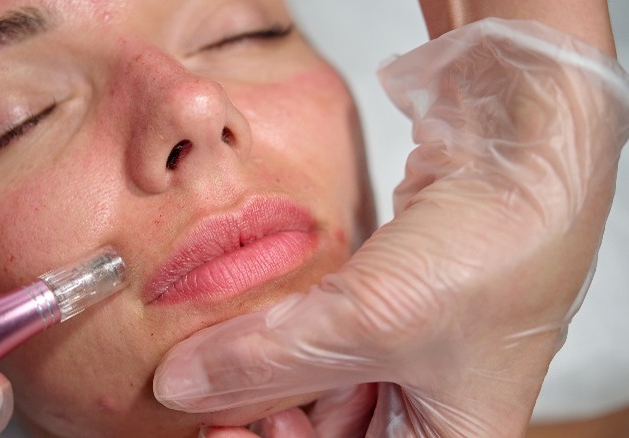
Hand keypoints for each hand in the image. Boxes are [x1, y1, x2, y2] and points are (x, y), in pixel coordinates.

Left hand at [154, 19, 628, 435]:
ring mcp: (407, 351)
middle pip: (326, 430)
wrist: (521, 145)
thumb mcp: (371, 321)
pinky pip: (323, 332)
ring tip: (224, 347)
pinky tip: (257, 319)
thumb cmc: (495, 246)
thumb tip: (183, 386)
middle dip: (266, 411)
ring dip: (269, 366)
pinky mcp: (386, 302)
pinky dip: (287, 328)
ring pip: (318, 381)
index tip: (218, 428)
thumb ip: (270, 360)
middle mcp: (429, 405)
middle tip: (211, 387)